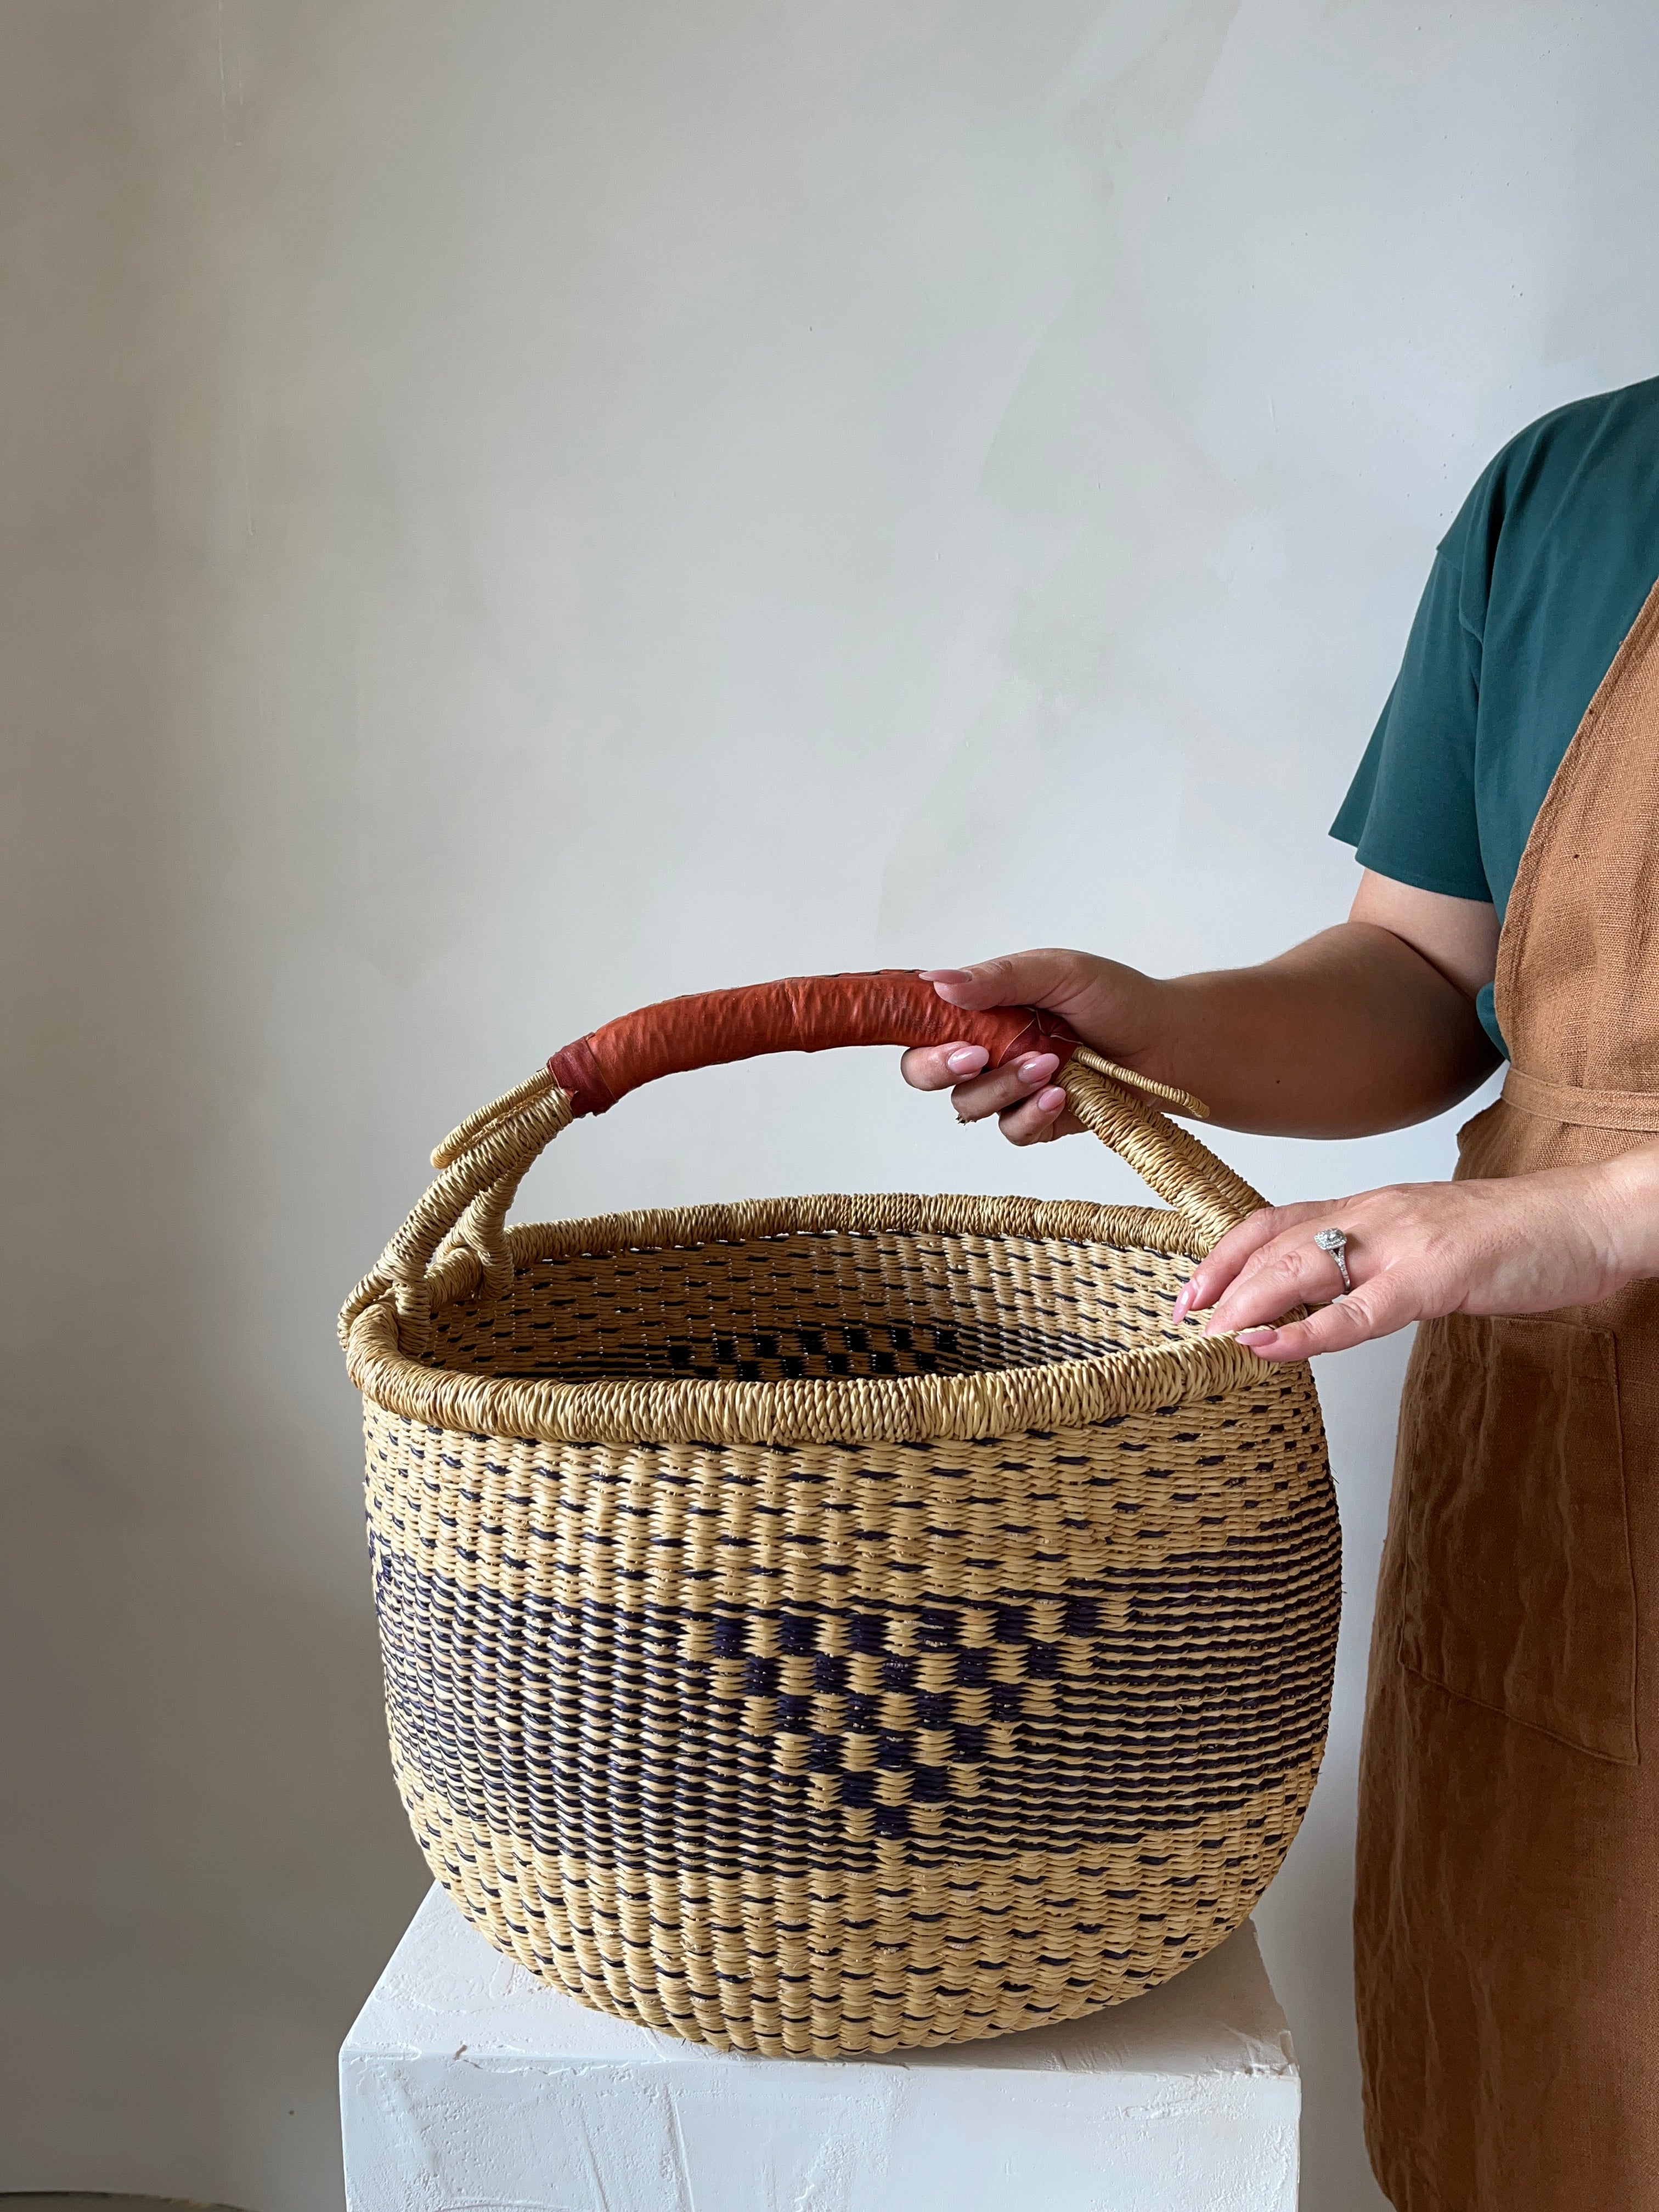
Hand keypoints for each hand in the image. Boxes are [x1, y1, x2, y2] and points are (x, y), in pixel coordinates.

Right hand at [902, 950, 1159, 1145]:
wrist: (1169, 1042)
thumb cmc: (1116, 998)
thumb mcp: (1058, 970)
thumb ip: (999, 977)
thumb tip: (938, 981)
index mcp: (981, 1010)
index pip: (921, 1022)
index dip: (913, 1032)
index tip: (939, 1032)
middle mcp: (986, 1050)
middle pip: (923, 1072)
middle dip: (940, 1069)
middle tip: (975, 1057)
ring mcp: (1009, 1088)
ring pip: (968, 1104)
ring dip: (1002, 1087)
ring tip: (1048, 1066)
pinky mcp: (1036, 1122)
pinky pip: (1009, 1131)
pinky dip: (1028, 1116)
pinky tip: (1059, 1096)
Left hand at [1174, 1149, 1658, 1359]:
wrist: (1587, 1220)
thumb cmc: (1514, 1238)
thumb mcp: (1427, 1241)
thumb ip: (1376, 1261)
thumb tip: (1326, 1298)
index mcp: (1372, 1205)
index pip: (1274, 1221)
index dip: (1224, 1255)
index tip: (1189, 1293)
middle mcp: (1376, 1214)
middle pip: (1273, 1243)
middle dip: (1220, 1284)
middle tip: (1184, 1326)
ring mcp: (1404, 1243)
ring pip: (1302, 1267)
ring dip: (1247, 1304)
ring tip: (1210, 1338)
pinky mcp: (1437, 1276)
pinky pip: (1358, 1310)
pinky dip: (1306, 1332)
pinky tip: (1269, 1348)